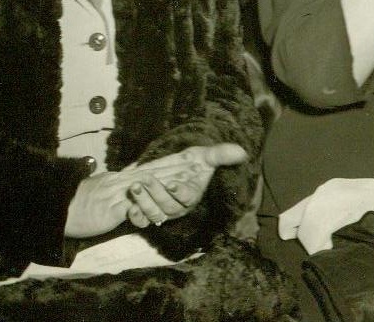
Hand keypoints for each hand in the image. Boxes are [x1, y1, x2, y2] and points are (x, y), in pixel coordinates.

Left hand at [122, 143, 248, 228]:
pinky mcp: (148, 214)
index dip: (181, 192)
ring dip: (143, 203)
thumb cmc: (190, 164)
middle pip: (168, 207)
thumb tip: (243, 152)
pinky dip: (135, 217)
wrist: (170, 171)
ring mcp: (162, 212)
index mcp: (191, 194)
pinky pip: (142, 222)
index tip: (173, 183)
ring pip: (154, 214)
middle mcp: (178, 207)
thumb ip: (220, 155)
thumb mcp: (203, 156)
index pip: (189, 197)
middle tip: (146, 179)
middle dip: (156, 195)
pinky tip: (130, 207)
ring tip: (135, 187)